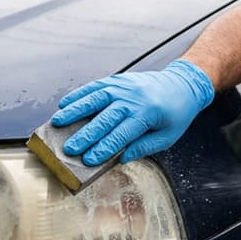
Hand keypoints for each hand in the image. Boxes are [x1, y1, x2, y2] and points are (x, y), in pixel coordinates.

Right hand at [51, 59, 214, 165]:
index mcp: (147, 114)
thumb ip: (144, 147)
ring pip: (95, 98)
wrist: (183, 83)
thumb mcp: (168, 137)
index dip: (104, 148)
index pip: (122, 134)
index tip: (89, 159)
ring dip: (75, 110)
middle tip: (70, 148)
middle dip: (86, 135)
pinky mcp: (118, 80)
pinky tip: (65, 103)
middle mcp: (133, 98)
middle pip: (105, 118)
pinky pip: (95, 86)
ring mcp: (124, 86)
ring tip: (57, 121)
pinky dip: (79, 94)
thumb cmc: (176, 114)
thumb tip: (121, 157)